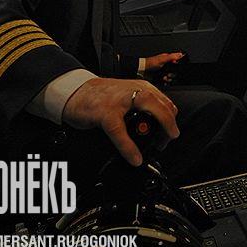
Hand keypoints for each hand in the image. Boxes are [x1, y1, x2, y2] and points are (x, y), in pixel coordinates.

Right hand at [61, 78, 178, 165]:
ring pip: (150, 113)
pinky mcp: (106, 113)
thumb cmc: (99, 97)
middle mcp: (134, 91)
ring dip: (158, 133)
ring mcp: (120, 102)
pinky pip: (122, 133)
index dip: (171, 121)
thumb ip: (141, 107)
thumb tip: (157, 126)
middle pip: (164, 107)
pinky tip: (134, 158)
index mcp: (141, 88)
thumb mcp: (126, 97)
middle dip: (170, 127)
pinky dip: (130, 148)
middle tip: (166, 141)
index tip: (170, 133)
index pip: (166, 103)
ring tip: (157, 147)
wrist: (74, 92)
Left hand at [144, 52, 184, 84]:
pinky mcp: (160, 77)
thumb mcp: (162, 59)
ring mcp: (163, 71)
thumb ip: (171, 57)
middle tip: (168, 74)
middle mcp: (166, 65)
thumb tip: (180, 54)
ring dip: (168, 78)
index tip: (175, 68)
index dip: (177, 66)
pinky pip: (166, 81)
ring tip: (164, 77)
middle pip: (174, 71)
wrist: (142, 70)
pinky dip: (165, 82)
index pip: (176, 62)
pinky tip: (163, 80)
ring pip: (170, 77)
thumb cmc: (150, 63)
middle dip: (172, 74)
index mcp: (167, 59)